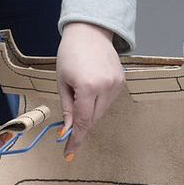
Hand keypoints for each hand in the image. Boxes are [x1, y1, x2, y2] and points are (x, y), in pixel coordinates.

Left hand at [56, 22, 125, 157]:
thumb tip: (68, 129)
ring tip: (80, 96)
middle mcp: (105, 87)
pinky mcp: (121, 82)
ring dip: (90, 113)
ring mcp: (116, 84)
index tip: (70, 153)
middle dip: (82, 125)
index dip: (76, 139)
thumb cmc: (70, 54)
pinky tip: (91, 90)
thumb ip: (67, 107)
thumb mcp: (62, 81)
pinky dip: (98, 103)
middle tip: (69, 128)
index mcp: (87, 86)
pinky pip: (108, 101)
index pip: (83, 121)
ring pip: (102, 111)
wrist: (90, 31)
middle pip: (93, 118)